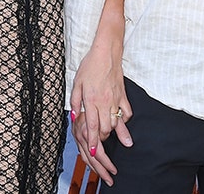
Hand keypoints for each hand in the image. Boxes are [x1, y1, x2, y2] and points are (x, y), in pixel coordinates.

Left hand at [69, 47, 131, 184]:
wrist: (106, 53)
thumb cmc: (90, 66)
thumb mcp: (77, 83)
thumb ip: (76, 102)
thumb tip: (75, 117)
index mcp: (91, 99)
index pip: (92, 125)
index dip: (93, 140)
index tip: (93, 151)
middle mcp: (105, 102)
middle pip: (106, 128)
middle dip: (102, 137)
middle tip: (98, 139)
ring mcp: (116, 99)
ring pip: (116, 123)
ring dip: (112, 131)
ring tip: (108, 133)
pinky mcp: (123, 95)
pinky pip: (127, 113)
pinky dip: (125, 120)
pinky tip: (120, 121)